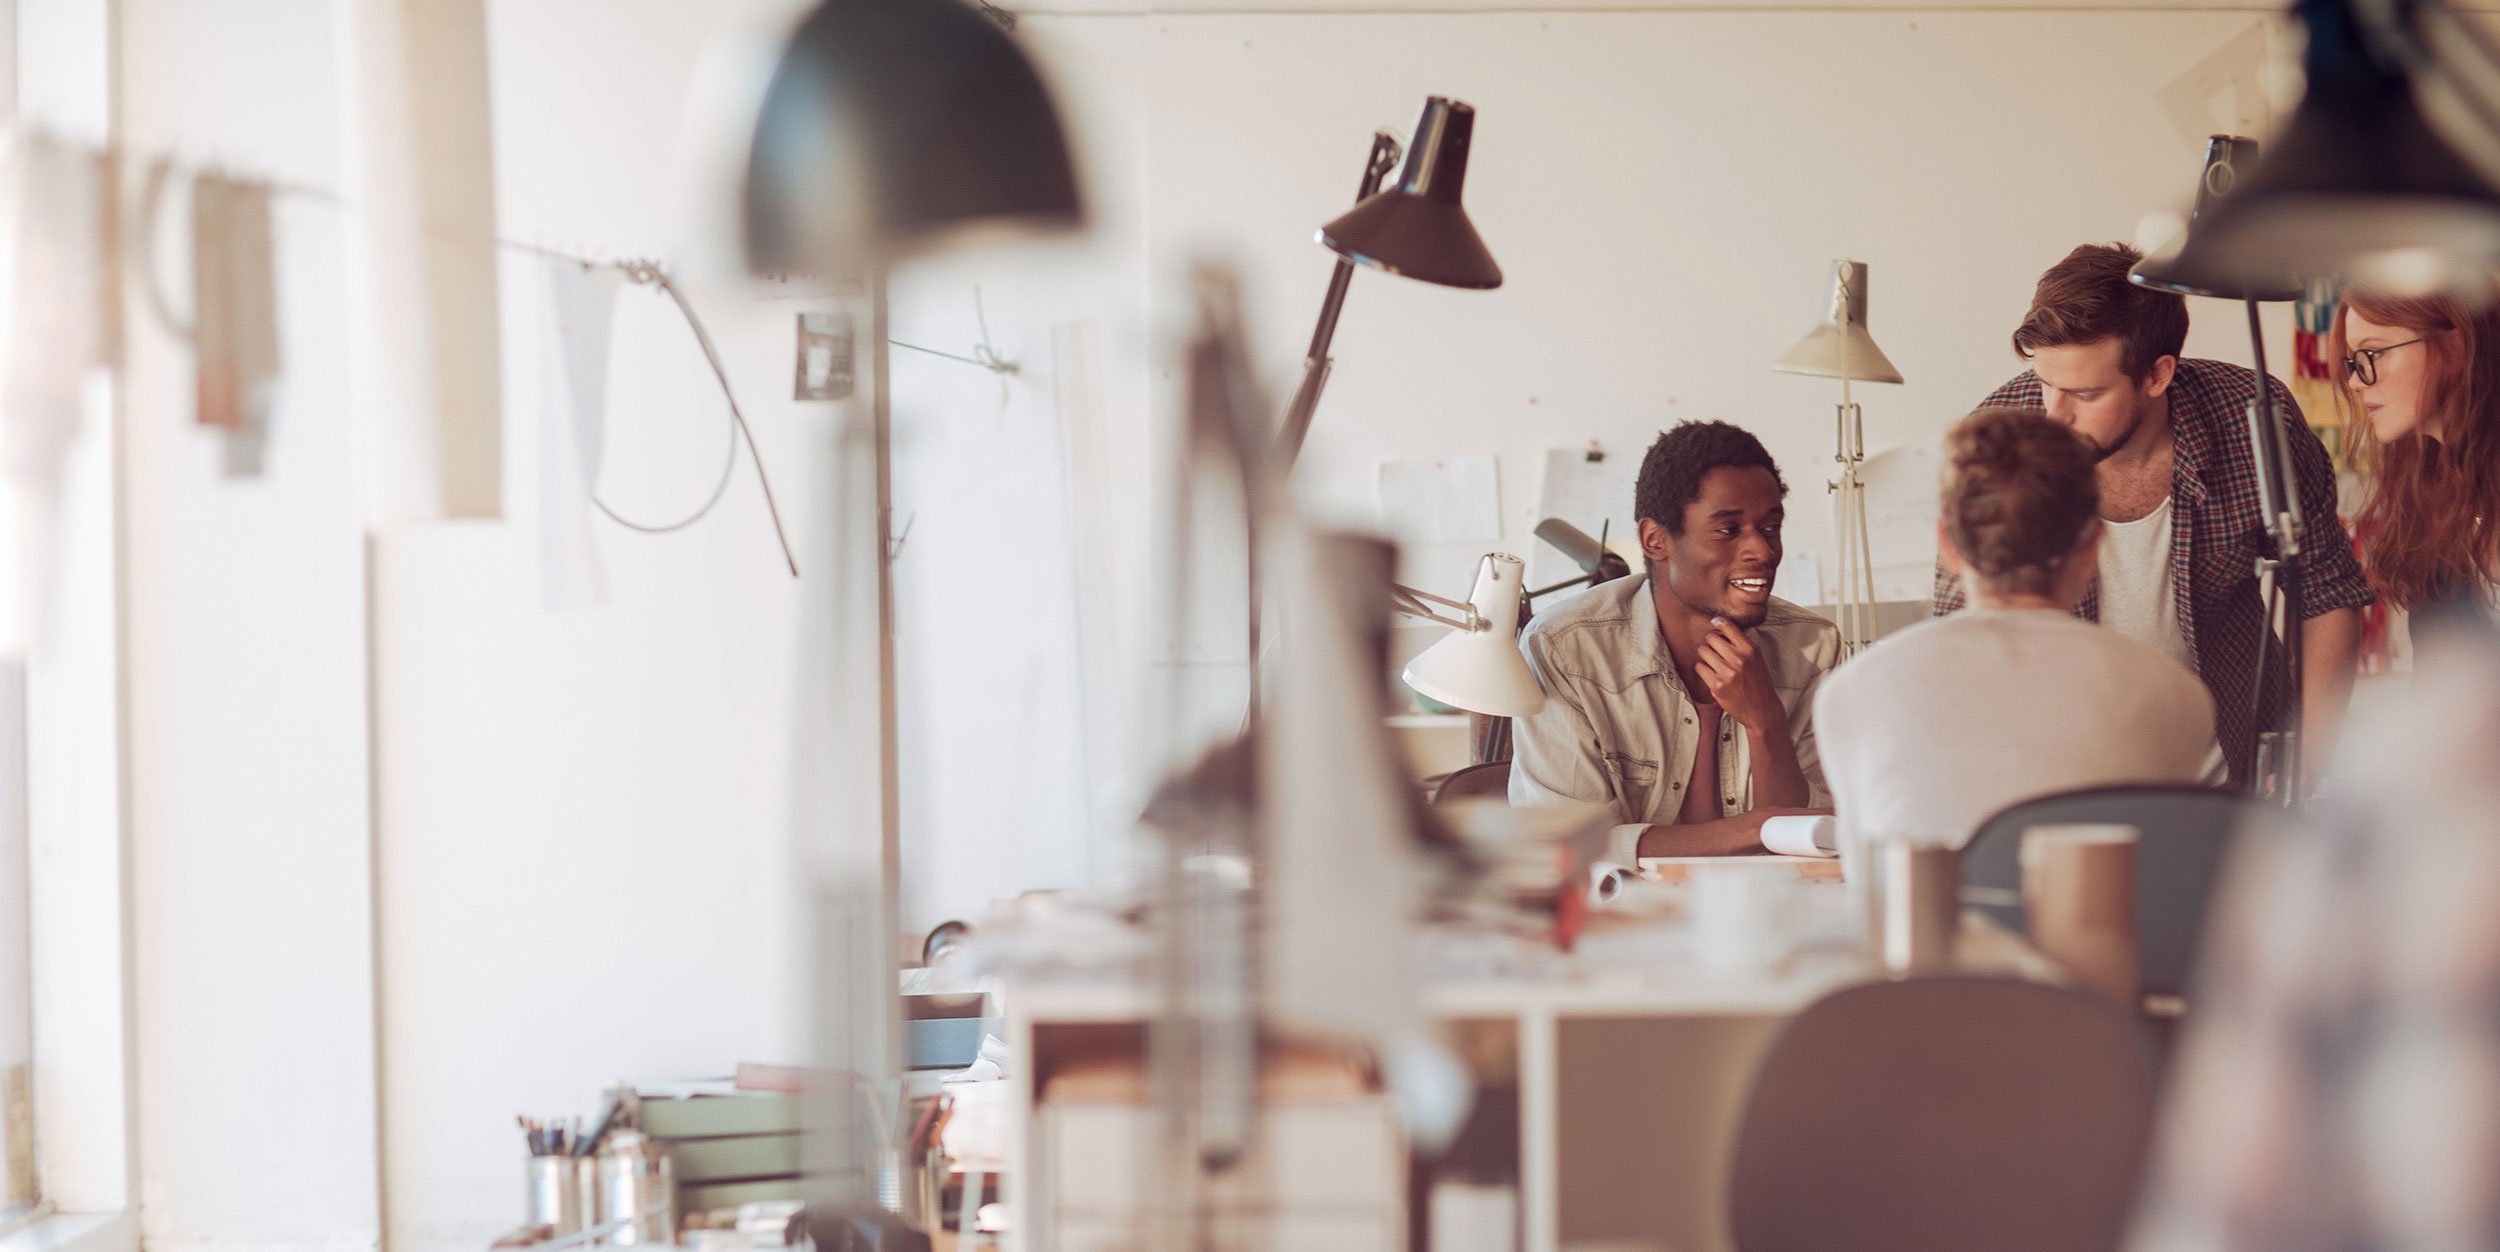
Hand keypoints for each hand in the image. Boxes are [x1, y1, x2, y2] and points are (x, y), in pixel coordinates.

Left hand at [1695, 617, 1784, 733]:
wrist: (1762, 709)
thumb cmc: (1758, 681)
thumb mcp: (1756, 658)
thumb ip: (1740, 643)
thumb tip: (1718, 626)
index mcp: (1750, 649)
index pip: (1728, 626)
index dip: (1718, 623)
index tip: (1714, 624)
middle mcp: (1739, 659)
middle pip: (1711, 638)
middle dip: (1711, 643)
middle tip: (1715, 651)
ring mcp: (1727, 673)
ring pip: (1703, 651)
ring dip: (1705, 656)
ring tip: (1714, 663)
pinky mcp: (1717, 685)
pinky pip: (1699, 667)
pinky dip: (1703, 670)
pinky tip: (1712, 674)